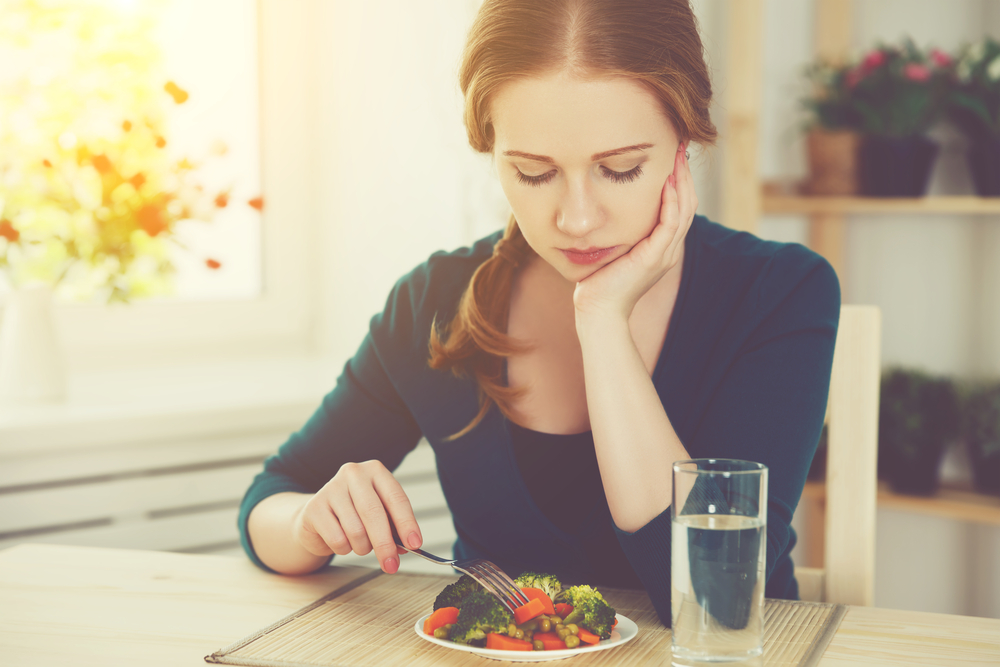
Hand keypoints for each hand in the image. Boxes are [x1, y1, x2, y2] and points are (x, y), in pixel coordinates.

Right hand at [293, 460, 422, 573]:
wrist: (318, 516)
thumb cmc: (355, 514)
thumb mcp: (380, 516)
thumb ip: (394, 528)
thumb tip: (408, 546)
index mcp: (376, 471)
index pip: (396, 498)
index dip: (407, 523)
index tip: (415, 545)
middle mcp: (353, 474)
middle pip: (374, 513)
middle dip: (385, 544)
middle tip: (391, 565)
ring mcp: (331, 488)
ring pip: (356, 530)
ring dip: (362, 547)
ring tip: (360, 544)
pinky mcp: (314, 507)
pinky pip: (337, 539)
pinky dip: (344, 548)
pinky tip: (341, 540)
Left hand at [572, 143, 697, 320]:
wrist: (597, 311)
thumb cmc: (599, 283)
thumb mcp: (614, 250)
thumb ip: (620, 231)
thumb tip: (608, 208)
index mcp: (661, 247)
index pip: (678, 207)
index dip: (679, 181)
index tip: (672, 155)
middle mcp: (668, 249)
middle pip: (687, 204)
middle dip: (685, 174)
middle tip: (681, 146)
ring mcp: (664, 254)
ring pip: (683, 211)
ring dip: (682, 181)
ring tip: (678, 156)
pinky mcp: (654, 258)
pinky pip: (669, 225)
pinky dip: (671, 202)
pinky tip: (668, 183)